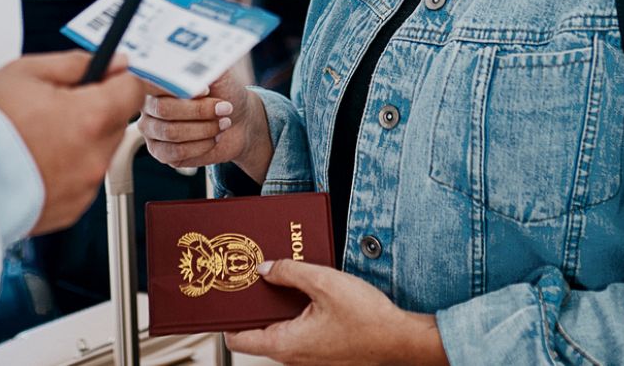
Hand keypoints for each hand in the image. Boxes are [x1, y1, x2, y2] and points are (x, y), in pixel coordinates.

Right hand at [0, 52, 145, 234]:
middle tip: (50, 104)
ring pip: (96, 152)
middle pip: (114, 122)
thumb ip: (76, 65)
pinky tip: (29, 160)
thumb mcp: (23, 73)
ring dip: (76, 140)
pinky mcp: (68, 211)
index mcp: (90, 118)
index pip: (133, 90)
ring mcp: (83, 189)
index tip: (106, 73)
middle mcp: (94, 157)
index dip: (119, 77)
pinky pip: (78, 180)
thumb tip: (111, 62)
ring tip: (32, 135)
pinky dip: (62, 169)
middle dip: (92, 109)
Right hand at [136, 71, 270, 179]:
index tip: (205, 89)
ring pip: (171, 132)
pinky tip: (213, 138)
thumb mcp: (219, 73)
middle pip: (163, 109)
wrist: (239, 121)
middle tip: (224, 108)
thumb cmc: (226, 93)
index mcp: (157, 81)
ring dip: (204, 129)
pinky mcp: (162, 152)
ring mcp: (152, 131)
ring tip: (223, 123)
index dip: (178, 87)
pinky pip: (176, 152)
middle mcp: (149, 106)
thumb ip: (204, 64)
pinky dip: (201, 145)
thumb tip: (193, 59)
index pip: (152, 83)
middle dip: (199, 111)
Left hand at [224, 260, 447, 365]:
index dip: (226, 317)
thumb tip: (264, 268)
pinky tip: (302, 286)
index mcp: (286, 344)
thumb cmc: (368, 319)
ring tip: (274, 274)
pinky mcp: (322, 348)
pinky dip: (294, 309)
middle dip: (251, 302)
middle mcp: (293, 355)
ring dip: (275, 303)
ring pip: (278, 327)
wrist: (402, 340)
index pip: (238, 339)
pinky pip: (297, 328)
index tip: (222, 295)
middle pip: (257, 329)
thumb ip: (289, 272)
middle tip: (247, 275)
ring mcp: (308, 354)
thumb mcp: (324, 282)